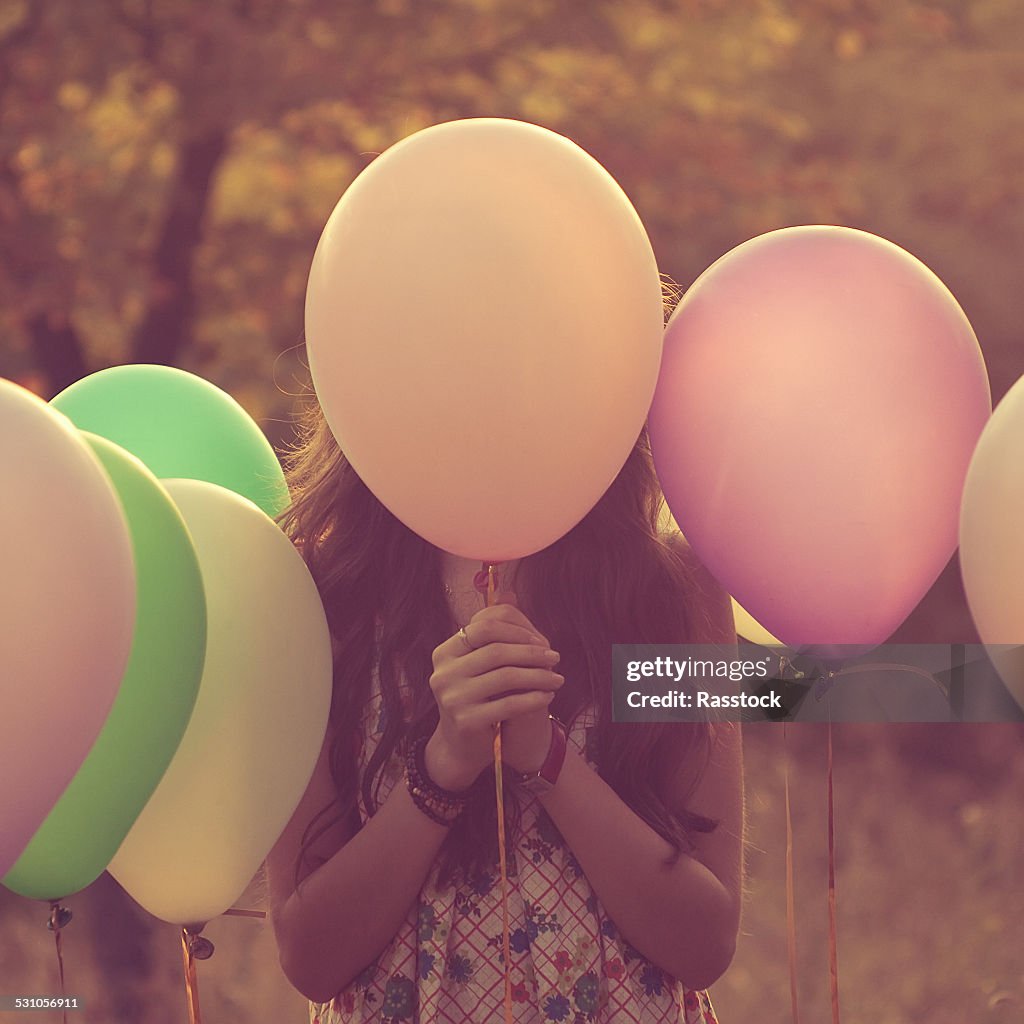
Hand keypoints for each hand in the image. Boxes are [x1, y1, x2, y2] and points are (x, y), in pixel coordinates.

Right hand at [425, 596, 562, 789]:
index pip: (483, 628)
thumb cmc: (476, 697)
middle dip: (531, 652)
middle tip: (555, 657)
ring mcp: (452, 698)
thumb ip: (494, 632)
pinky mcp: (466, 721)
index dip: (516, 630)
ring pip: (506, 677)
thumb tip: (510, 594)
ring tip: (558, 678)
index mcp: (444, 653)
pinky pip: (509, 704)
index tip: (541, 639)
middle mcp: (443, 673)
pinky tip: (547, 696)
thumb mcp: (479, 663)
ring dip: (539, 675)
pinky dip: (534, 698)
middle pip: (496, 651)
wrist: (462, 745)